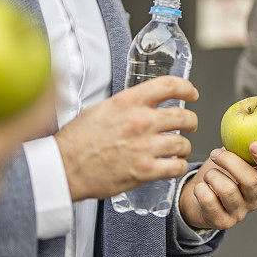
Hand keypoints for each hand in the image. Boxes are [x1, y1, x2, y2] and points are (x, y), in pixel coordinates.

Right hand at [55, 76, 199, 201]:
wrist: (64, 168)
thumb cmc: (76, 140)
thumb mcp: (99, 109)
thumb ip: (124, 105)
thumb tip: (139, 103)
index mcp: (128, 102)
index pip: (168, 85)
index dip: (186, 88)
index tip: (192, 93)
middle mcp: (140, 121)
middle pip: (183, 116)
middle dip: (191, 121)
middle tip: (189, 125)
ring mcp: (144, 147)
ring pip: (182, 143)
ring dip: (183, 146)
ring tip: (178, 149)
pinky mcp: (145, 171)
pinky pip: (177, 167)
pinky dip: (179, 166)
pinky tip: (173, 165)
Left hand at [179, 143, 256, 229]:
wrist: (196, 198)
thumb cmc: (218, 173)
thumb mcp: (230, 158)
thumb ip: (238, 145)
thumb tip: (243, 117)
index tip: (254, 144)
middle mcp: (254, 200)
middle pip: (251, 181)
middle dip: (230, 162)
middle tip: (215, 153)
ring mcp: (239, 213)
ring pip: (227, 190)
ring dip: (212, 175)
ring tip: (208, 174)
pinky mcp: (222, 223)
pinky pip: (209, 201)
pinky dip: (201, 190)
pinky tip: (201, 188)